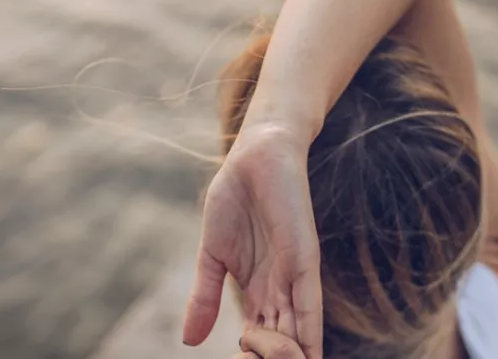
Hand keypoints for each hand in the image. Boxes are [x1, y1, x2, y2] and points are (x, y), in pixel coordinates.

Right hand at [182, 124, 322, 358]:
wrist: (255, 158)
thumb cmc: (236, 201)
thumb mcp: (212, 255)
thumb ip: (204, 297)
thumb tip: (188, 341)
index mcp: (259, 291)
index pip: (259, 341)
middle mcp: (280, 290)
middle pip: (281, 346)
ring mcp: (294, 277)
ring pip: (296, 335)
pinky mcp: (304, 259)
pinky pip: (309, 305)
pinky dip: (308, 334)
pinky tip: (308, 356)